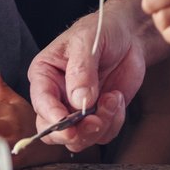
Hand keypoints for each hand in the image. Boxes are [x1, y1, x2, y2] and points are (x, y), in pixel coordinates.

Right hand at [25, 0, 146, 151]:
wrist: (128, 35)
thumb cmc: (101, 30)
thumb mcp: (87, 42)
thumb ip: (81, 70)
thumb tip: (78, 100)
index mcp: (44, 75)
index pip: (41, 103)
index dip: (53, 118)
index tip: (68, 124)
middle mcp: (57, 96)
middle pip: (54, 131)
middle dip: (76, 132)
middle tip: (95, 121)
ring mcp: (77, 109)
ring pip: (79, 139)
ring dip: (100, 126)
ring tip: (113, 99)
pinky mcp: (98, 115)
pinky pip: (103, 134)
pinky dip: (114, 121)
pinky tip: (118, 98)